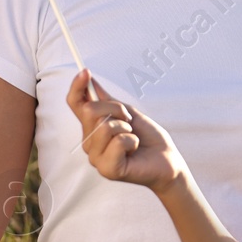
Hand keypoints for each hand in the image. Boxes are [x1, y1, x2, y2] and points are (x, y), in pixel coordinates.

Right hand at [65, 70, 187, 192]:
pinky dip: (132, 141)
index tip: (85, 71)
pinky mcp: (108, 170)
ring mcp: (96, 158)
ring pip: (105, 126)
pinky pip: (118, 142)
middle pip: (90, 110)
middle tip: (129, 120)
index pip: (75, 104)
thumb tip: (89, 79)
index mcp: (91, 128)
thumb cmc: (147, 136)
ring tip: (133, 138)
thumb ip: (105, 99)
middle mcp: (89, 143)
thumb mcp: (126, 112)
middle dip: (116, 109)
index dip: (77, 87)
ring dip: (126, 127)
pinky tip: (134, 149)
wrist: (166, 158)